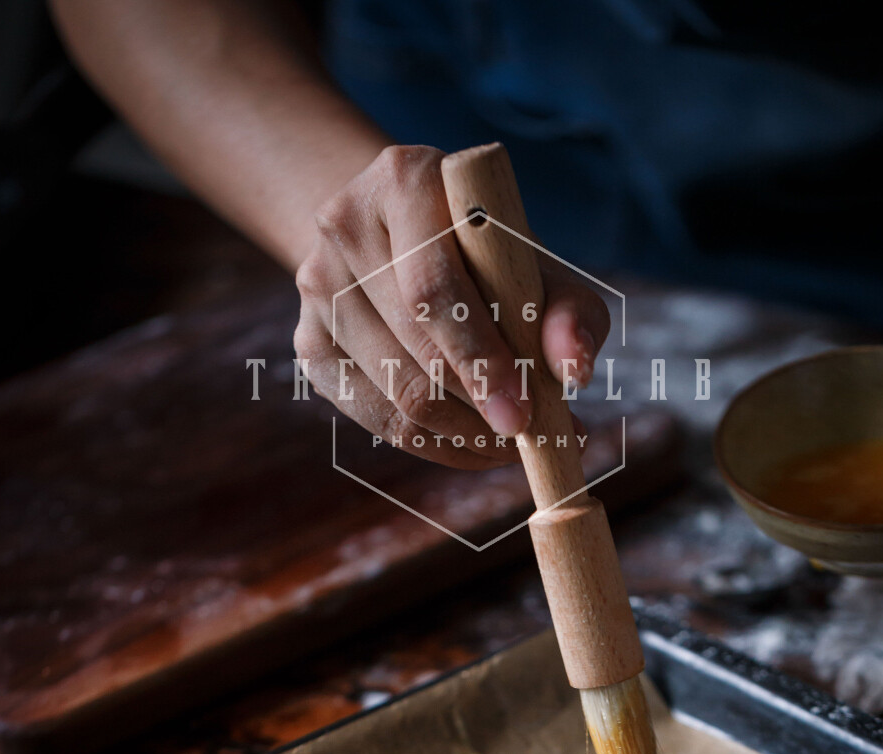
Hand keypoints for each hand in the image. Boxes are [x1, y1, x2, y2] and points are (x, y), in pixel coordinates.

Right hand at [294, 144, 609, 469]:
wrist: (404, 239)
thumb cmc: (484, 255)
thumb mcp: (536, 266)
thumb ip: (568, 311)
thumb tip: (573, 368)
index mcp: (403, 179)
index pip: (434, 288)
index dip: (480, 358)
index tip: (523, 414)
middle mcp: (345, 224)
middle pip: (413, 348)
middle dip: (477, 409)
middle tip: (527, 440)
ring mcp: (316, 286)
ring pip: (393, 392)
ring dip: (460, 434)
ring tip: (508, 444)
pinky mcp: (308, 343)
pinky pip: (373, 418)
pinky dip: (430, 445)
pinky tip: (470, 445)